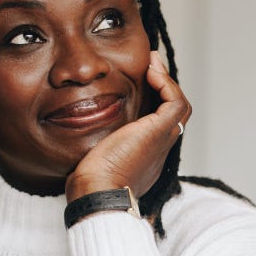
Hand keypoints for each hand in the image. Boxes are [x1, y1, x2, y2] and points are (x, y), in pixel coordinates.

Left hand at [65, 51, 190, 201]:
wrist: (98, 191)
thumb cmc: (90, 181)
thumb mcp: (93, 156)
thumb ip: (94, 142)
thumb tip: (76, 128)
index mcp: (145, 155)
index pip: (156, 123)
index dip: (152, 100)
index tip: (140, 80)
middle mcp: (159, 148)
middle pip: (171, 113)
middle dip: (162, 87)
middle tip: (150, 66)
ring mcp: (163, 140)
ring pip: (179, 107)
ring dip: (167, 82)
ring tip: (152, 64)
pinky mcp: (160, 132)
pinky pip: (176, 102)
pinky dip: (167, 84)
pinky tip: (151, 72)